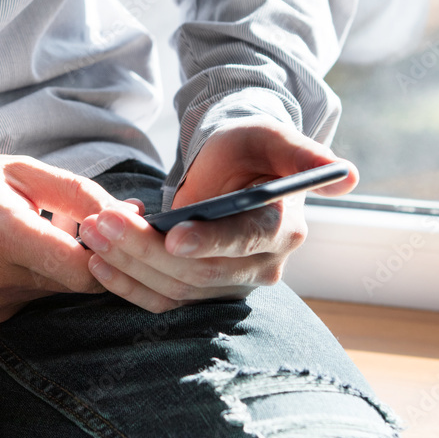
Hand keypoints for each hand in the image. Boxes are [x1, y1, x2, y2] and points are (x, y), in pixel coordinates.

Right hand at [0, 151, 136, 321]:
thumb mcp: (20, 171)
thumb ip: (78, 193)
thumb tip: (130, 214)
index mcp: (6, 235)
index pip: (85, 271)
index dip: (113, 254)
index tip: (115, 230)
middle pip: (79, 283)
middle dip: (95, 256)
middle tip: (89, 223)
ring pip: (59, 290)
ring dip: (66, 263)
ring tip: (44, 227)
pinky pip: (35, 296)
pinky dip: (42, 274)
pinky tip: (20, 248)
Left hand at [77, 116, 357, 312]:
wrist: (236, 171)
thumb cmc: (252, 148)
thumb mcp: (273, 137)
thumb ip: (303, 154)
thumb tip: (347, 176)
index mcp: (282, 228)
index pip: (247, 240)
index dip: (212, 241)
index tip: (174, 235)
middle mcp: (261, 267)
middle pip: (201, 270)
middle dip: (147, 249)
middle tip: (103, 221)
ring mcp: (229, 286)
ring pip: (175, 288)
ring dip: (128, 264)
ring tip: (91, 232)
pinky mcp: (199, 293)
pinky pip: (161, 300)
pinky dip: (127, 285)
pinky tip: (98, 262)